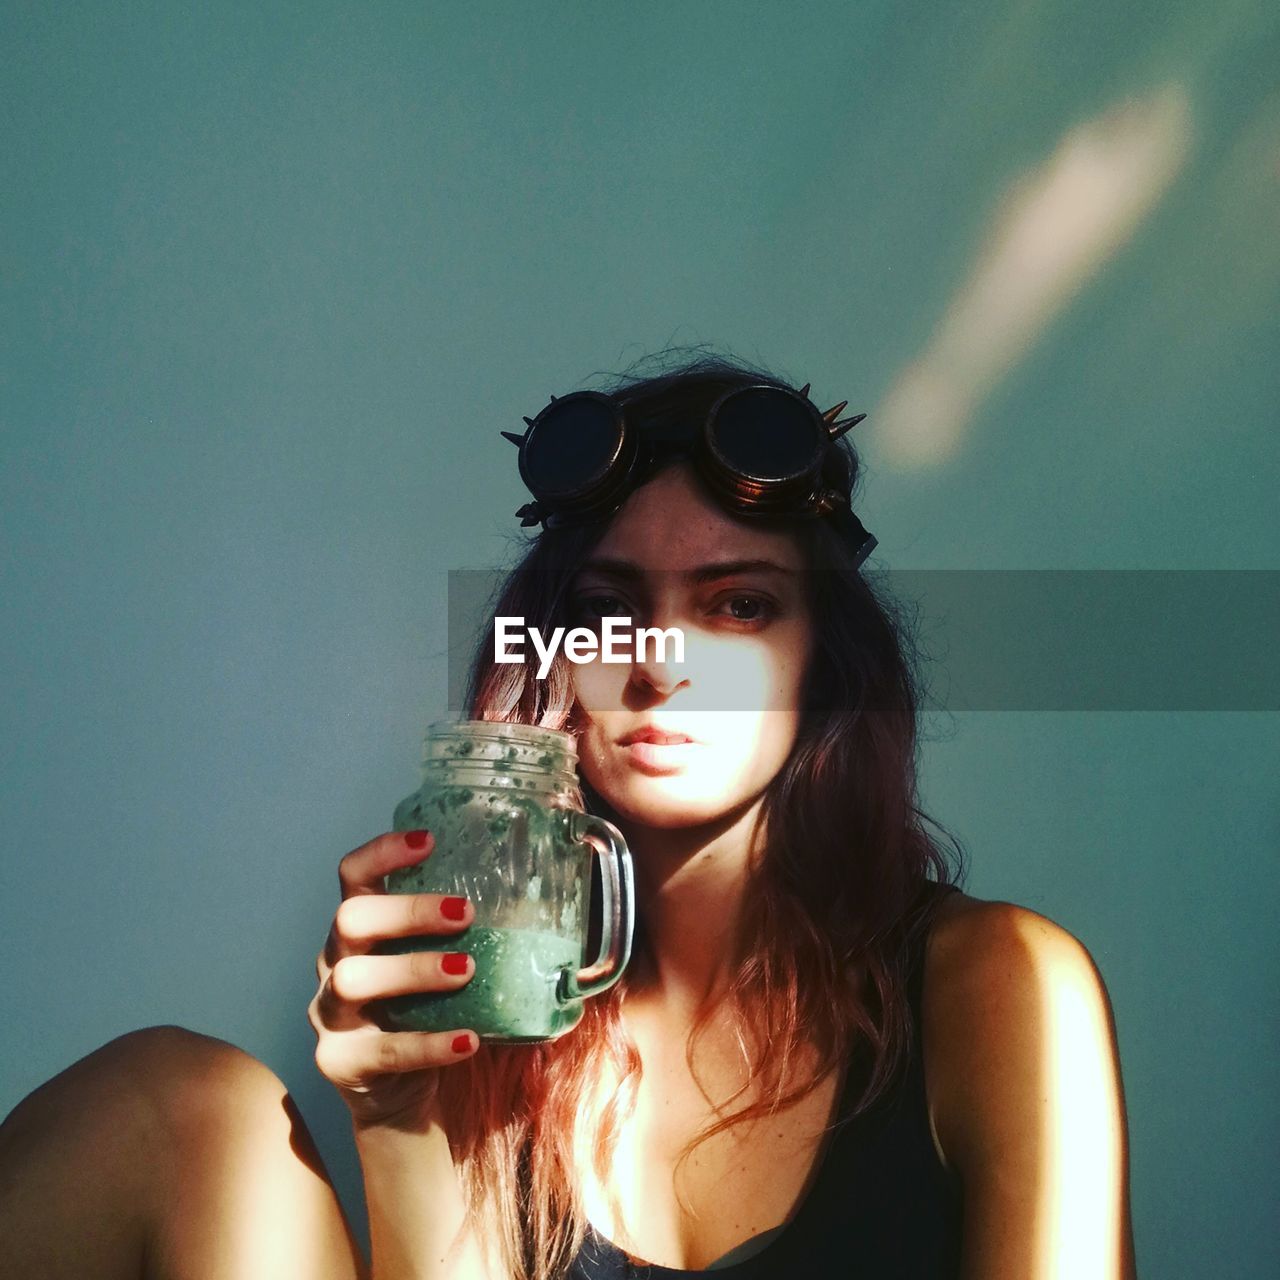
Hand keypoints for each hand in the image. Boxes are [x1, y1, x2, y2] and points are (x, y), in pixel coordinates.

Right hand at [308, 830, 477, 1130]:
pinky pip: (381, 1051)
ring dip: (413, 969)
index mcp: (358, 930)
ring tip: (465, 969)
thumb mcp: (438, 963)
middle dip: (408, 911)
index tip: (430, 841)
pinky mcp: (341, 1063)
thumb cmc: (428, 1013)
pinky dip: (428, 1044)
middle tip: (465, 913)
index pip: (353, 874)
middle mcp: (334, 963)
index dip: (382, 852)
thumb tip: (549, 891)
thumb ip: (464, 932)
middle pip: (350, 919)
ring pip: (353, 979)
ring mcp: (330, 1015)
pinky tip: (468, 1040)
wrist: (403, 1098)